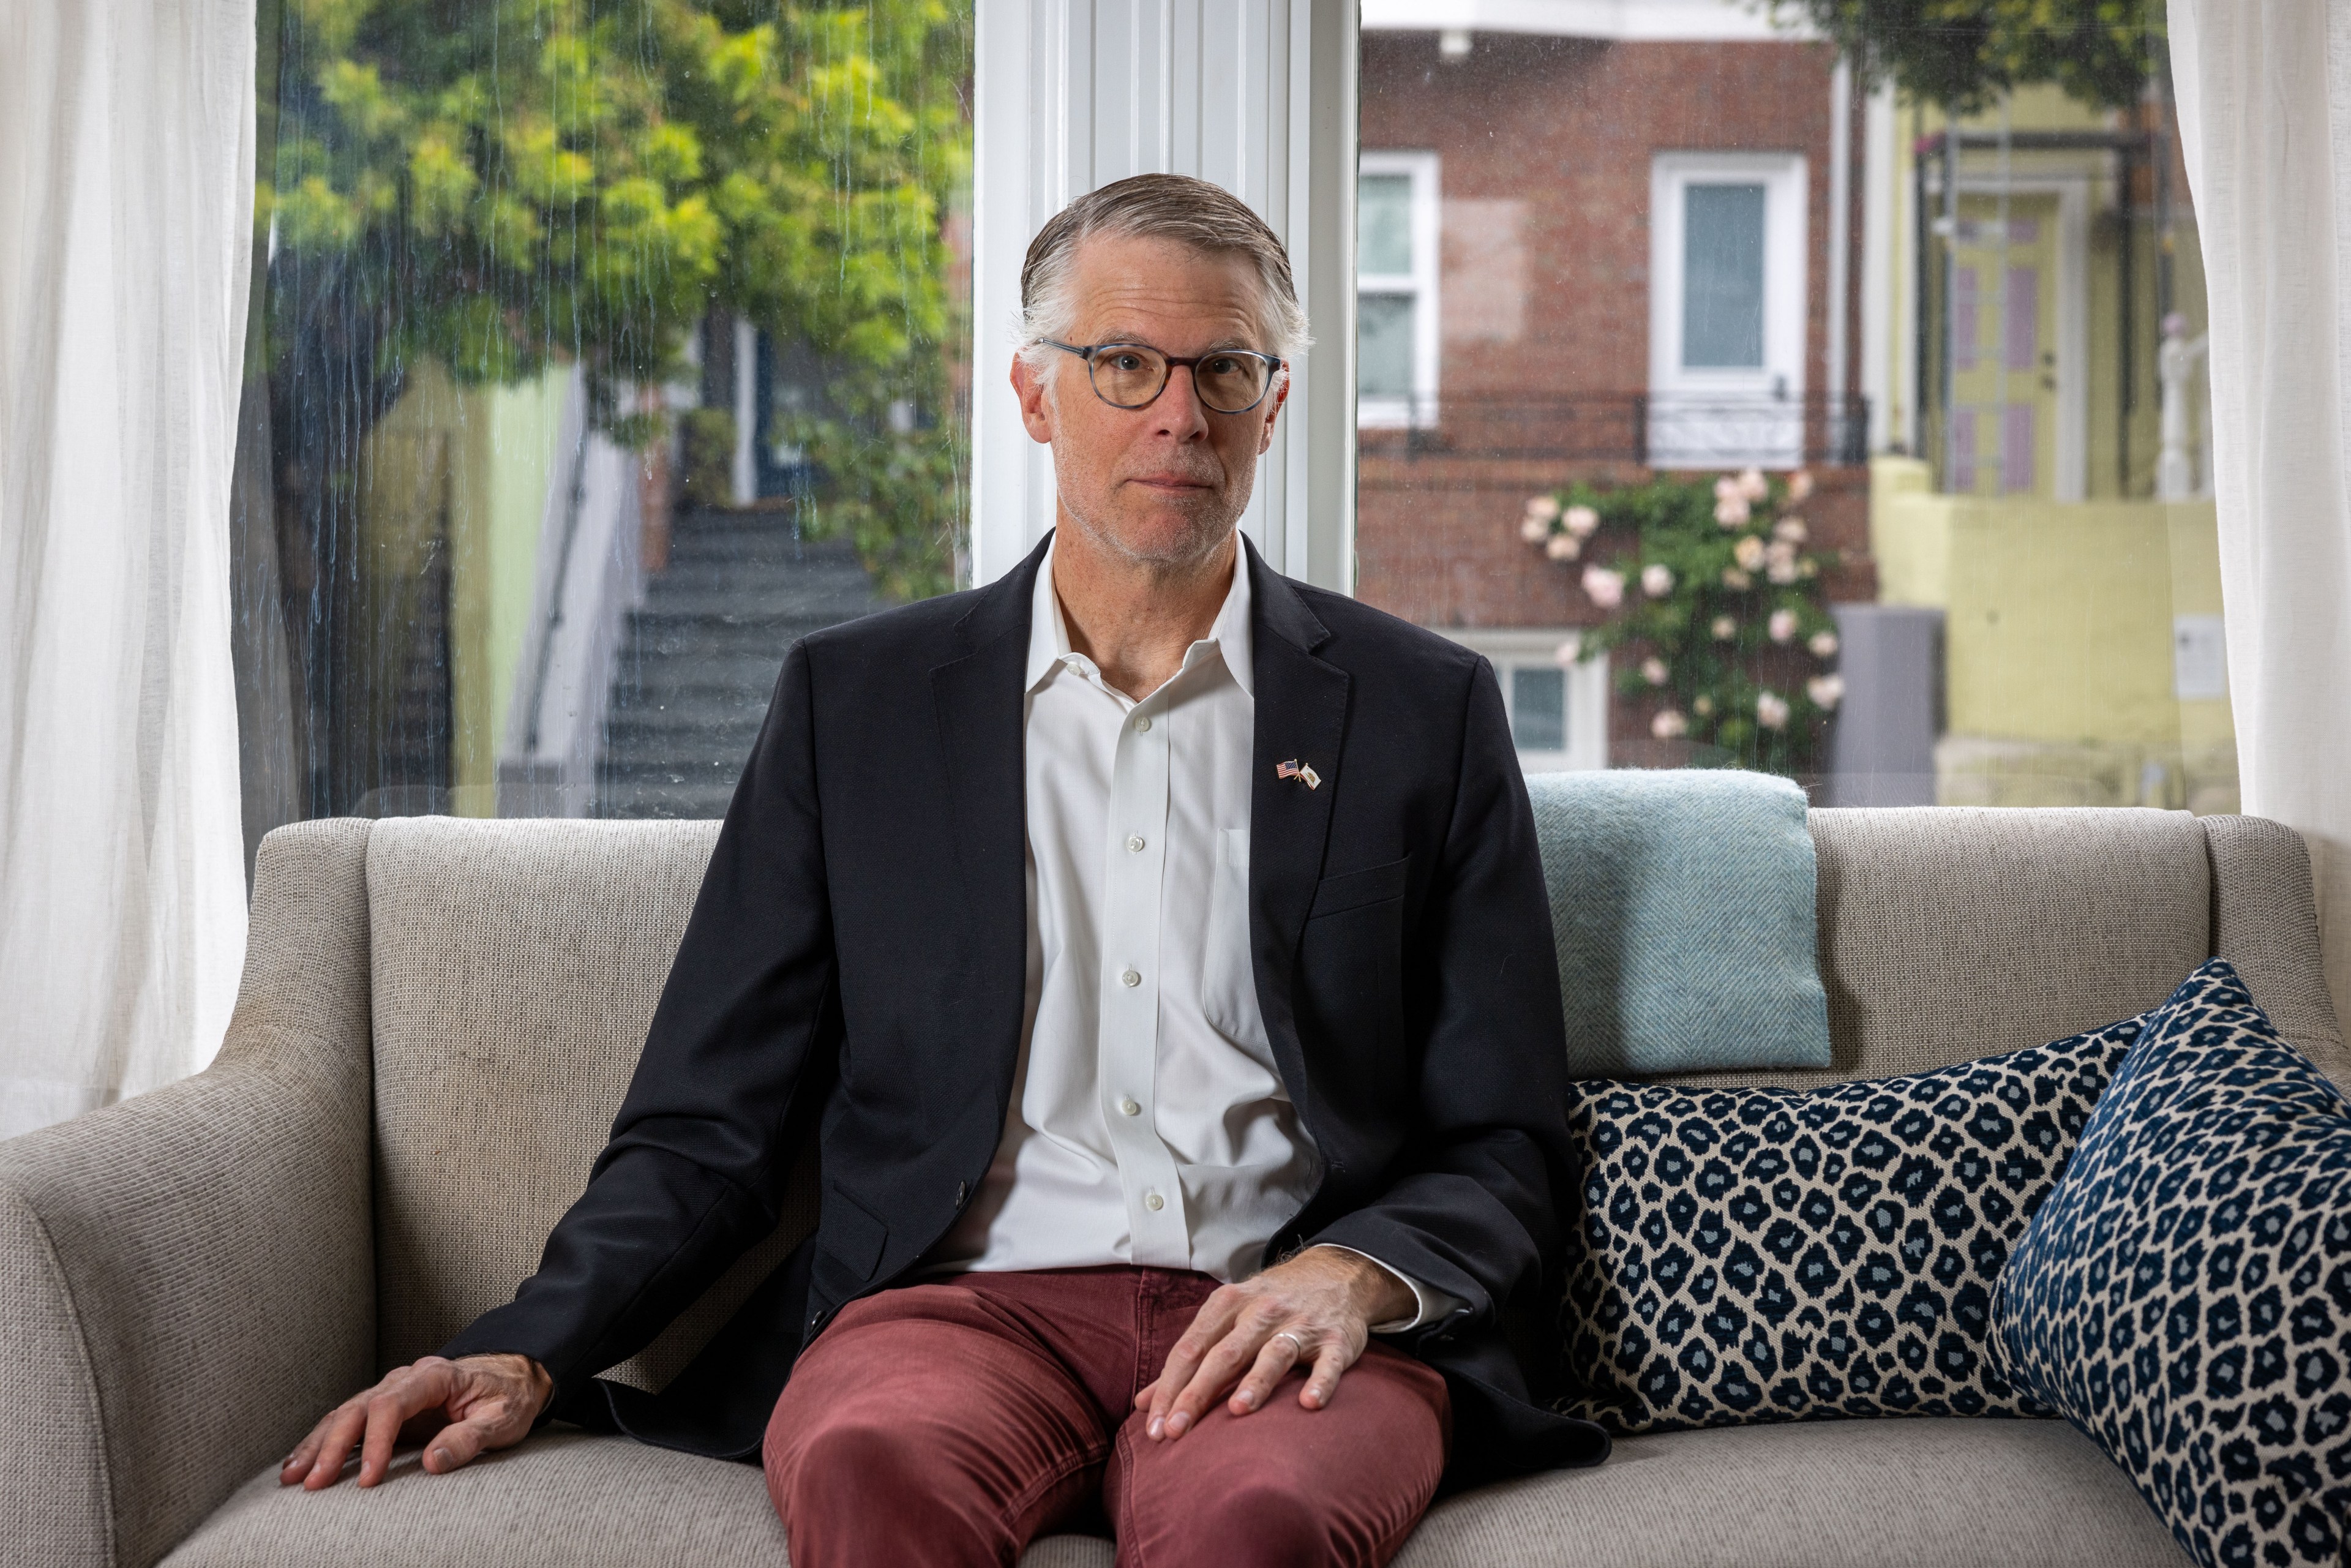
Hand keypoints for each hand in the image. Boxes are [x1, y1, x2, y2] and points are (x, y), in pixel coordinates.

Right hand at [279, 1353, 551, 1489]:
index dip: (376, 1442)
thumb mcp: (501, 1419)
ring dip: (317, 1444)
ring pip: (345, 1413)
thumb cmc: (508, 1398)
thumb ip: (469, 1438)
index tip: (369, 1479)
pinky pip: (349, 1421)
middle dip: (333, 1447)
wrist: (513, 1377)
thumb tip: (433, 1462)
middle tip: (315, 1484)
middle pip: (359, 1408)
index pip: (392, 1404)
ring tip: (292, 1477)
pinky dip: (323, 1441)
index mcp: (434, 1376)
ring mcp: (393, 1390)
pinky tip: (301, 1462)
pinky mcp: (387, 1407)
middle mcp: (406, 1378)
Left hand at [1136, 1246, 1414, 1441]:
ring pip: (1273, 1355)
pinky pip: (1329, 1362)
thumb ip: (1189, 1360)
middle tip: (1175, 1431)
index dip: (1170, 1387)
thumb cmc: (1269, 1306)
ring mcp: (1301, 1324)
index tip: (1154, 1426)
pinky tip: (1309, 1404)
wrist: (1335, 1274)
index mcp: (1228, 1304)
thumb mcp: (1227, 1318)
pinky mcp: (1337, 1340)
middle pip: (1224, 1354)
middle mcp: (1262, 1312)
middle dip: (1197, 1393)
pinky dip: (1320, 1382)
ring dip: (1256, 1382)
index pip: (1191, 1348)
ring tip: (1236, 1411)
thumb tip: (1144, 1403)